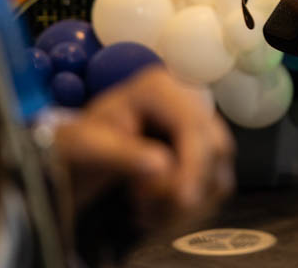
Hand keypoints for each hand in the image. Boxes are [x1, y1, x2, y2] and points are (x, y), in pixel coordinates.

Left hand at [53, 66, 234, 230]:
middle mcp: (187, 100)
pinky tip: (156, 209)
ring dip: (186, 202)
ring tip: (144, 207)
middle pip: (216, 147)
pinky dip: (190, 207)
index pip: (194, 124)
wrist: (79, 157)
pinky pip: (214, 185)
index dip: (194, 163)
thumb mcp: (88, 147)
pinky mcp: (203, 152)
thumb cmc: (78, 146)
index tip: (183, 200)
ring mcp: (199, 126)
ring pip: (218, 171)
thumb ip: (123, 154)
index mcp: (159, 88)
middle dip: (188, 186)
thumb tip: (163, 165)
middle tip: (146, 206)